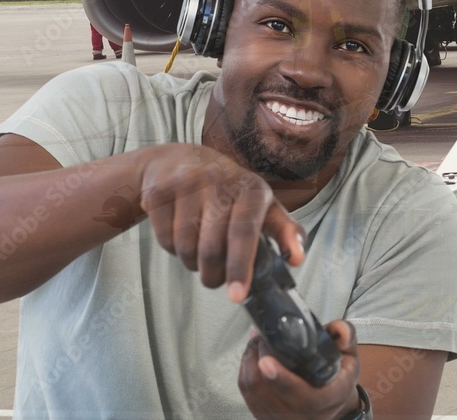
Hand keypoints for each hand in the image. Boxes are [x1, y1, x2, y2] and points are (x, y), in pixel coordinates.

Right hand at [137, 143, 304, 299]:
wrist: (177, 161)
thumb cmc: (227, 191)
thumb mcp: (260, 204)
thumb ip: (284, 231)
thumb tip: (297, 259)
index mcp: (250, 188)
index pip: (245, 232)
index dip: (241, 266)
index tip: (237, 295)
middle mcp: (219, 180)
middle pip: (212, 248)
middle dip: (213, 275)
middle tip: (214, 279)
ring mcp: (187, 183)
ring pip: (186, 248)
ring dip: (192, 263)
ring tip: (198, 251)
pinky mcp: (160, 191)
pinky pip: (165, 240)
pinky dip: (172, 248)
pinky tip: (179, 233)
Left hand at [238, 320, 361, 419]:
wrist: (331, 402)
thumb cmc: (338, 377)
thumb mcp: (350, 356)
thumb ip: (346, 337)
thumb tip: (339, 329)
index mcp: (330, 399)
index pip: (306, 398)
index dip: (283, 380)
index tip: (267, 361)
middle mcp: (306, 415)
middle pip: (269, 393)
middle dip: (258, 359)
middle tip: (261, 336)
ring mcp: (284, 419)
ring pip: (253, 391)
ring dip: (249, 361)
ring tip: (257, 341)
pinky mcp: (267, 417)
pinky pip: (247, 395)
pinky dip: (246, 371)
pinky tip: (253, 356)